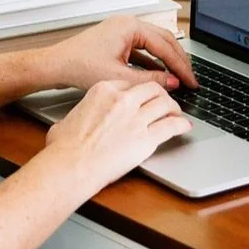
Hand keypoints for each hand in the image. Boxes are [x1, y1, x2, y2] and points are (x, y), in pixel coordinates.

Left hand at [42, 16, 197, 92]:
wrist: (56, 66)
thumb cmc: (79, 66)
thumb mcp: (120, 77)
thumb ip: (150, 79)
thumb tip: (173, 82)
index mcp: (130, 26)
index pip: (166, 45)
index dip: (181, 66)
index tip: (192, 80)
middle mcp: (128, 24)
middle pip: (164, 41)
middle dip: (179, 61)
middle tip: (192, 79)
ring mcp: (123, 32)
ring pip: (155, 46)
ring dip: (167, 62)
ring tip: (180, 78)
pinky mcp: (118, 41)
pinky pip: (143, 50)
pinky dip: (153, 63)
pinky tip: (160, 76)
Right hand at [44, 80, 191, 190]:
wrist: (71, 165)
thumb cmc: (65, 147)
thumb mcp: (68, 119)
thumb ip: (82, 115)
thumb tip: (76, 123)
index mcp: (103, 90)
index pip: (131, 83)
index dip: (142, 91)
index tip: (144, 97)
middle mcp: (123, 101)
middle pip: (152, 89)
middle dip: (162, 95)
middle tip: (165, 102)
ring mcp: (136, 119)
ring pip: (166, 104)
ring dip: (175, 108)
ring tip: (177, 114)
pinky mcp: (146, 139)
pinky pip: (171, 126)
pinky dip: (181, 125)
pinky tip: (184, 127)